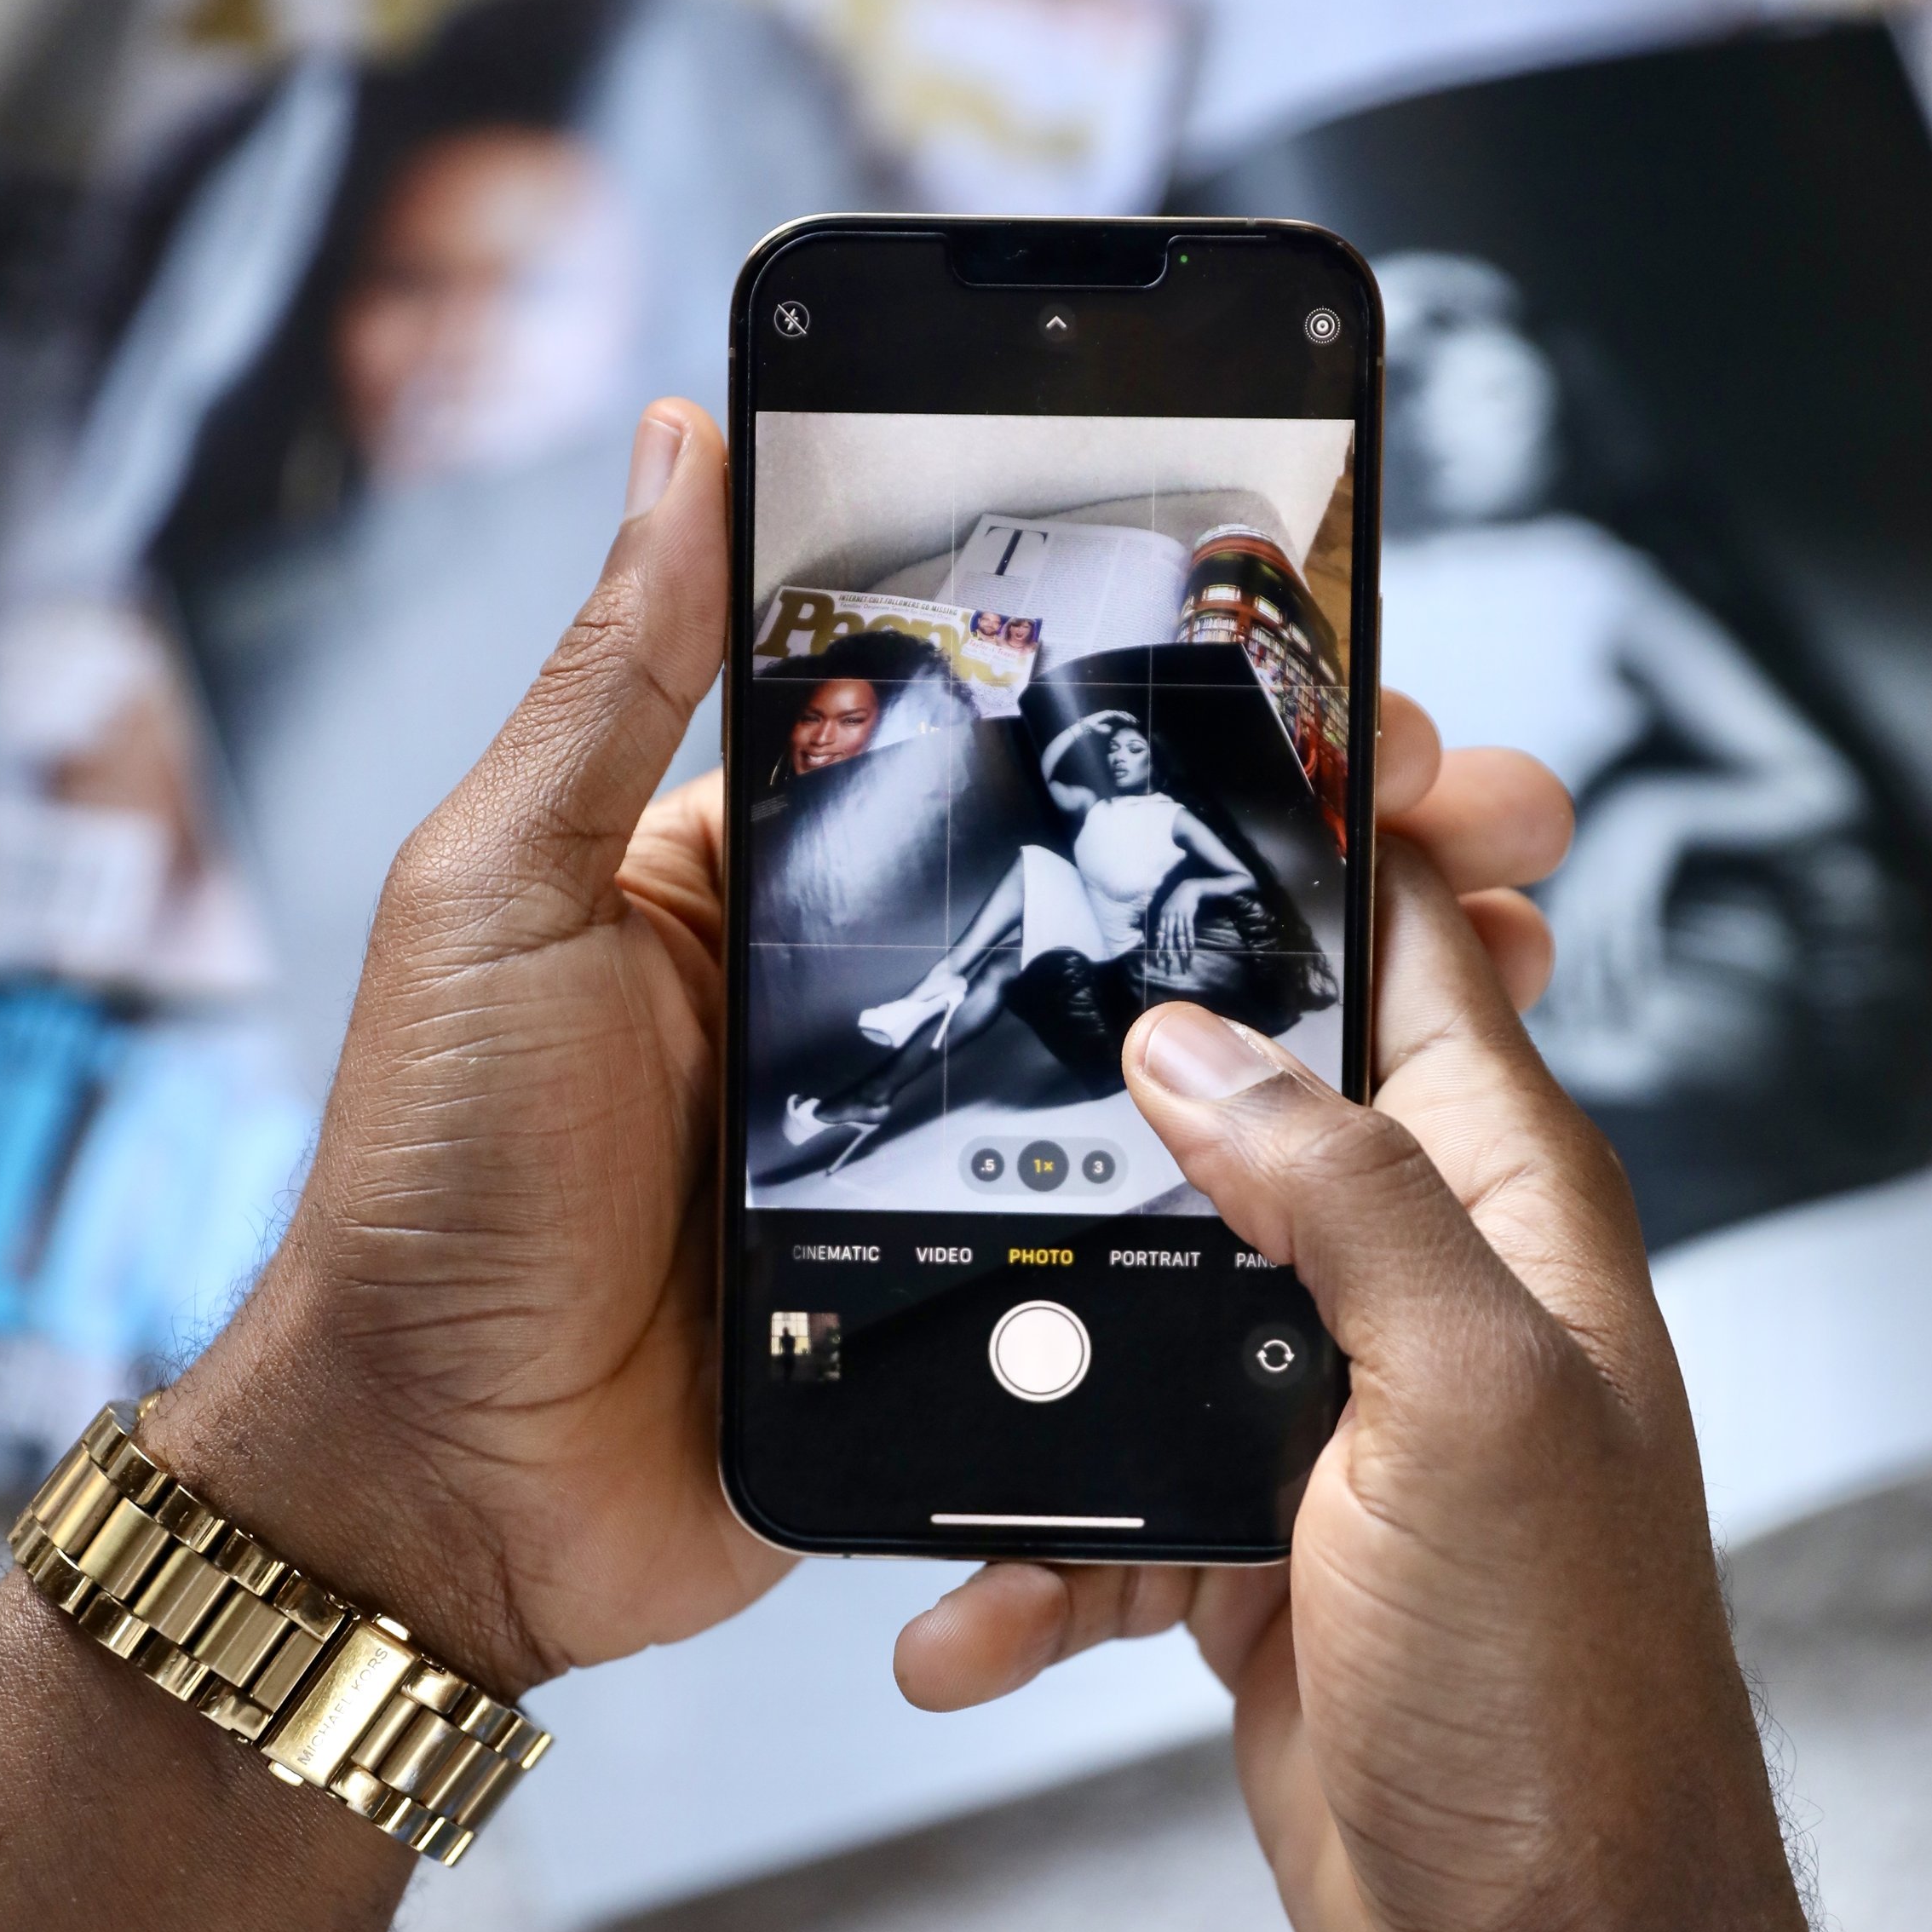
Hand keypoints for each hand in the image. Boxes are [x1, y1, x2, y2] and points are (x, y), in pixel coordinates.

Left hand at [152, 403, 1571, 1706]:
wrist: (440, 1485)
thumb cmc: (433, 1185)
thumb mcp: (500, 894)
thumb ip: (615, 684)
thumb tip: (685, 447)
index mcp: (787, 878)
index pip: (1023, 742)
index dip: (1183, 690)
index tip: (1338, 645)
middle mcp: (885, 998)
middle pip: (1144, 887)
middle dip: (1332, 831)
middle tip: (1485, 799)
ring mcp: (942, 1148)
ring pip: (1181, 1052)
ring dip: (1348, 998)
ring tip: (1498, 950)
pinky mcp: (973, 1288)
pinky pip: (1147, 1224)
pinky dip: (1277, 1188)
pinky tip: (1397, 1148)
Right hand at [897, 840, 1776, 1931]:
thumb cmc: (1566, 1697)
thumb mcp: (1468, 1405)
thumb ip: (1340, 1205)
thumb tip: (1194, 1050)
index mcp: (1503, 1213)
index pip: (1415, 967)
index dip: (1326, 847)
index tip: (1191, 766)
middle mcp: (1415, 1293)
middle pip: (1227, 1130)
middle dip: (1092, 1130)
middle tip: (948, 1114)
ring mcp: (1322, 1420)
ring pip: (1127, 1323)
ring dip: (1027, 1400)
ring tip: (945, 1463)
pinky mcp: (1246, 1541)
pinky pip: (1101, 1507)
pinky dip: (1030, 1569)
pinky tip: (971, 1626)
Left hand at [1151, 877, 1204, 978]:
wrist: (1189, 888)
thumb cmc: (1178, 900)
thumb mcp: (1167, 908)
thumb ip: (1164, 920)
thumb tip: (1159, 933)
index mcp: (1162, 916)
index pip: (1159, 933)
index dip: (1158, 945)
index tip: (1157, 956)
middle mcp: (1169, 916)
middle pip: (1168, 936)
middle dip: (1168, 949)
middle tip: (1168, 960)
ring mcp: (1179, 915)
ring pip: (1179, 934)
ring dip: (1182, 947)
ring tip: (1183, 957)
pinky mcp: (1188, 915)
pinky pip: (1189, 929)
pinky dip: (1190, 938)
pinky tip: (1191, 947)